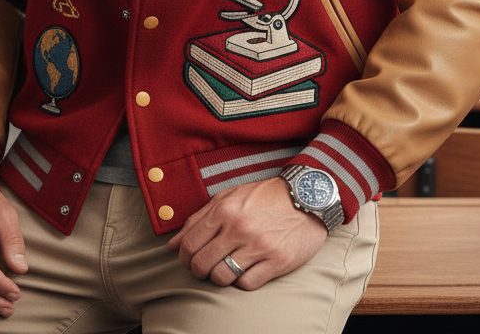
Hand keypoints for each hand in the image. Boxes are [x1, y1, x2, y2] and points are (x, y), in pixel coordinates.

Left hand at [167, 177, 327, 290]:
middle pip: (201, 263)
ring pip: (221, 277)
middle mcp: (239, 227)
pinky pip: (246, 284)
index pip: (188, 243)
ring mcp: (258, 245)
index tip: (188, 259)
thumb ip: (198, 218)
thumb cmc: (264, 197)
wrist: (307, 197)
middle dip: (198, 270)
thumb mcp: (229, 196)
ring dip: (219, 277)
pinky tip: (246, 269)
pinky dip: (242, 281)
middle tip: (205, 267)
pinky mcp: (277, 261)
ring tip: (226, 268)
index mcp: (224, 209)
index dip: (183, 256)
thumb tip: (172, 244)